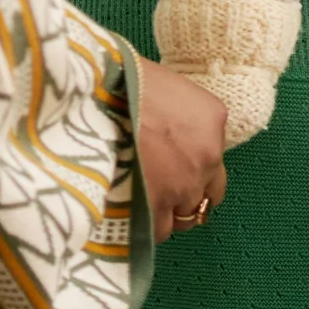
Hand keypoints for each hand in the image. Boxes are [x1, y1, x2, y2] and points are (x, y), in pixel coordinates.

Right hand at [135, 59, 228, 241]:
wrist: (94, 101)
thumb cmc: (121, 80)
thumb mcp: (161, 82)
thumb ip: (177, 110)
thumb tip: (167, 123)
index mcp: (211, 118)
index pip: (214, 148)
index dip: (192, 155)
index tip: (173, 154)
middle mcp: (208, 155)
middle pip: (210, 189)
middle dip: (190, 189)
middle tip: (164, 181)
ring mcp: (186, 186)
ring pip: (188, 214)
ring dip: (171, 208)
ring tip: (144, 198)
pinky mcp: (159, 208)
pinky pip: (161, 229)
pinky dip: (150, 223)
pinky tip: (133, 210)